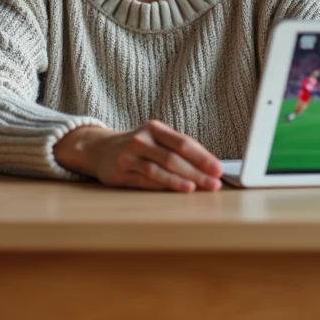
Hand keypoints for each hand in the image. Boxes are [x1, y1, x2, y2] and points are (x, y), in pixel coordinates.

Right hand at [54, 121, 223, 192]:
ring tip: (194, 188)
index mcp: (155, 128)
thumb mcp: (157, 140)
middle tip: (213, 184)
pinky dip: (159, 186)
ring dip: (178, 180)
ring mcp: (128, 156)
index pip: (183, 143)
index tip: (218, 170)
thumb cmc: (140, 147)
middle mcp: (141, 139)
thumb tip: (210, 167)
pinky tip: (173, 191)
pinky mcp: (119, 172)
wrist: (101, 149)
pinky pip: (142, 180)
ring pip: (157, 169)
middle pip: (173, 157)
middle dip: (196, 172)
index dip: (203, 157)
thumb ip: (180, 150)